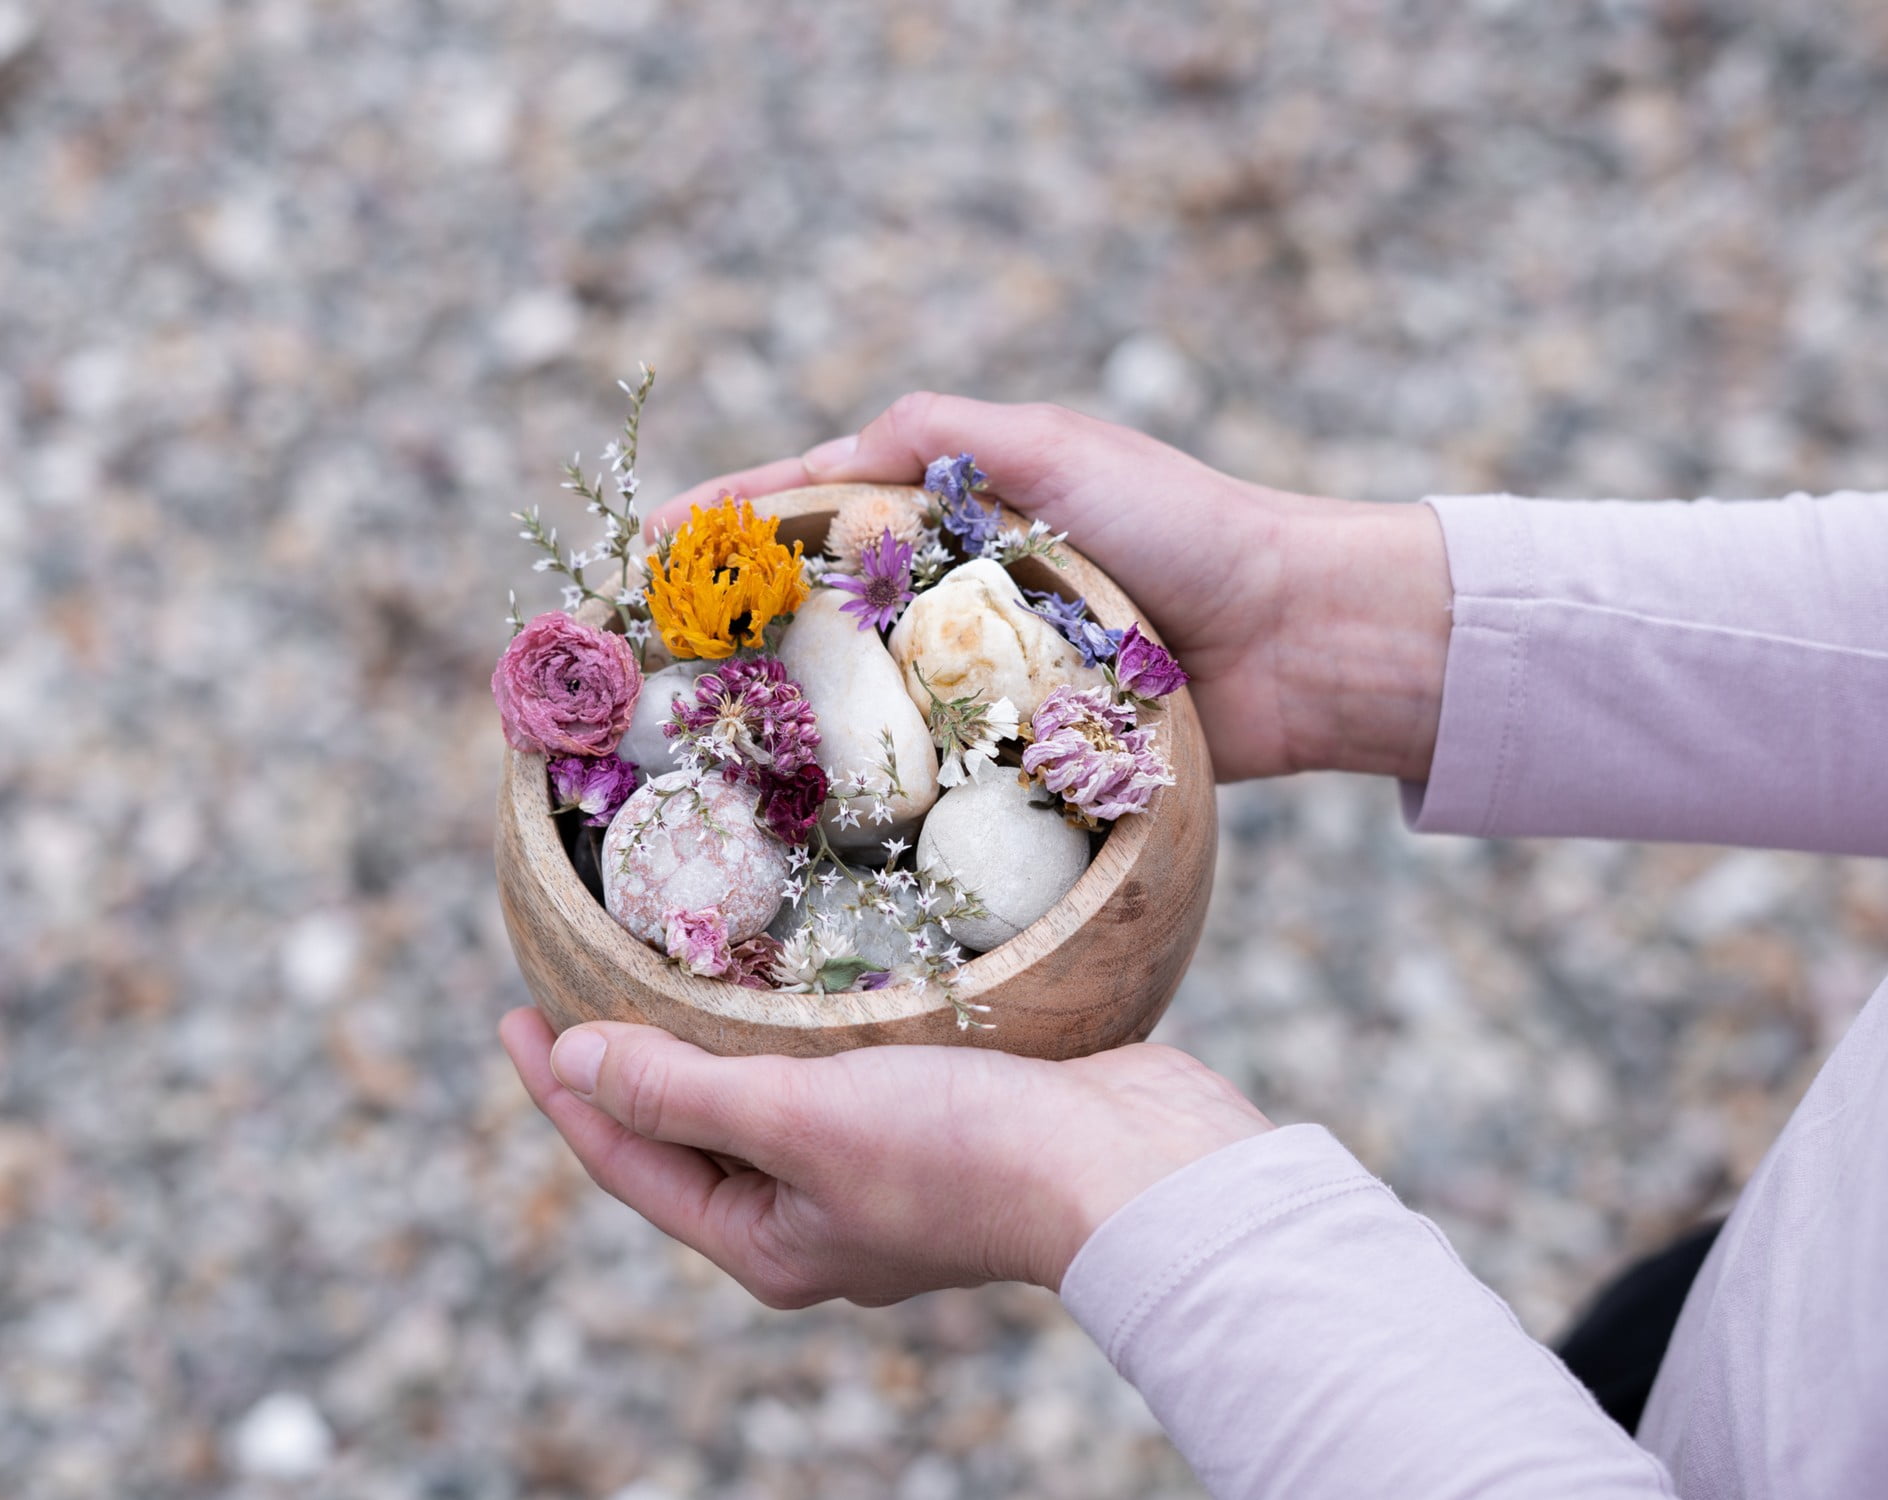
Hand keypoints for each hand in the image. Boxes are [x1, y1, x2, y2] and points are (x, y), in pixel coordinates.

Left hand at [499, 1010, 1270, 1304]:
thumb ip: (685, 1092)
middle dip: (634, 1061)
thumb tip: (573, 1060)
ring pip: (768, 1097)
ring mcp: (880, 1168)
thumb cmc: (966, 1151)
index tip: (513, 1013)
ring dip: (719, 1036)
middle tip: (581, 983)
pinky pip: (836, 1067)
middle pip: (693, 1130)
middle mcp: (817, 1215)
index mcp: (771, 1239)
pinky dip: (799, 1022)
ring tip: (676, 966)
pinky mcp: (940, 1115)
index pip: (632, 1158)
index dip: (563, 1089)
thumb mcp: (802, 1120)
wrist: (1136, 1168)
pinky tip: (801, 970)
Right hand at [651, 394, 1451, 782]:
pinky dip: (872, 785)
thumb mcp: (1050, 448)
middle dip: (732, 637)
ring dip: (785, 721)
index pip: (815, 514)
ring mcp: (987, 681)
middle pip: (820, 614)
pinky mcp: (1022, 755)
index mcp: (956, 512)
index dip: (727, 534)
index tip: (642, 556)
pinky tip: (803, 809)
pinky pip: (931, 770)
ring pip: (863, 701)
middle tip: (646, 668)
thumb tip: (807, 465)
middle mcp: (957, 596)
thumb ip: (932, 433)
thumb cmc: (1184, 526)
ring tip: (695, 746)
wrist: (1300, 640)